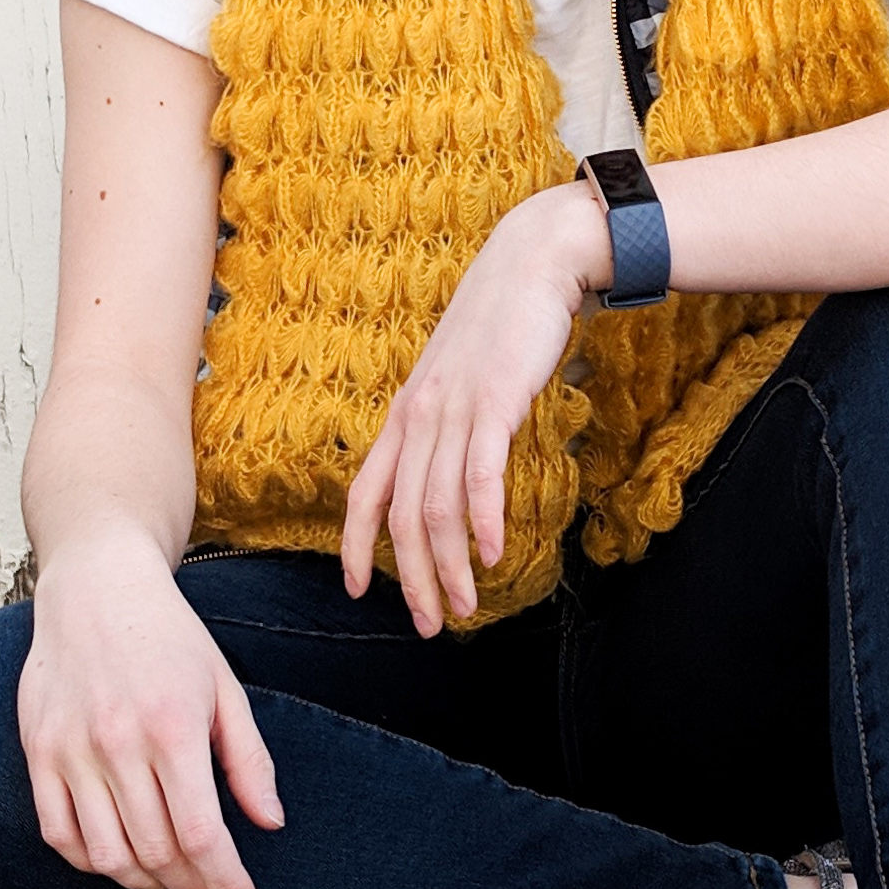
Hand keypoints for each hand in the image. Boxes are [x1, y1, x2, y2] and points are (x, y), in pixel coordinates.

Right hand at [17, 528, 282, 888]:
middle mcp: (118, 744)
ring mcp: (71, 750)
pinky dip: (92, 862)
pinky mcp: (38, 753)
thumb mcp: (225, 690)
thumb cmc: (170, 639)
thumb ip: (249, 760)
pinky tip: (121, 859)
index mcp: (173, 728)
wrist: (96, 589)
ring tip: (172, 880)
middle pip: (157, 854)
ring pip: (107, 856)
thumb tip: (271, 823)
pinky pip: (59, 835)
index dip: (225, 882)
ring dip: (145, 884)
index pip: (201, 835)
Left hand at [341, 185, 609, 631]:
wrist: (534, 263)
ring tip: (465, 607)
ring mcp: (453, 409)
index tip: (357, 590)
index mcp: (405, 414)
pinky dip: (485, 522)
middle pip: (399, 517)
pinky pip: (480, 475)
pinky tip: (495, 556)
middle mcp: (418, 416)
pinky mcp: (494, 402)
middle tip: (429, 624)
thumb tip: (454, 473)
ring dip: (450, 566)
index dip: (353, 546)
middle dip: (411, 579)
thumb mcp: (461, 379)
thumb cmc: (503, 326)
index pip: (364, 493)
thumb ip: (450, 423)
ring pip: (436, 507)